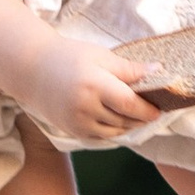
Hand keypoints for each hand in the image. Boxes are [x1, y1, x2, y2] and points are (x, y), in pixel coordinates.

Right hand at [26, 28, 159, 147]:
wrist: (34, 70)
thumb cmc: (70, 57)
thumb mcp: (101, 56)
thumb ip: (129, 69)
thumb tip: (158, 71)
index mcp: (94, 85)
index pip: (129, 104)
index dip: (147, 109)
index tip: (159, 109)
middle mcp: (85, 107)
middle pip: (124, 120)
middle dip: (140, 118)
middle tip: (152, 111)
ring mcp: (77, 122)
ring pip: (114, 131)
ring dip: (129, 126)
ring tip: (137, 116)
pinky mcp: (72, 131)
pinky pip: (101, 137)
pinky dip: (113, 131)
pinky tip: (120, 121)